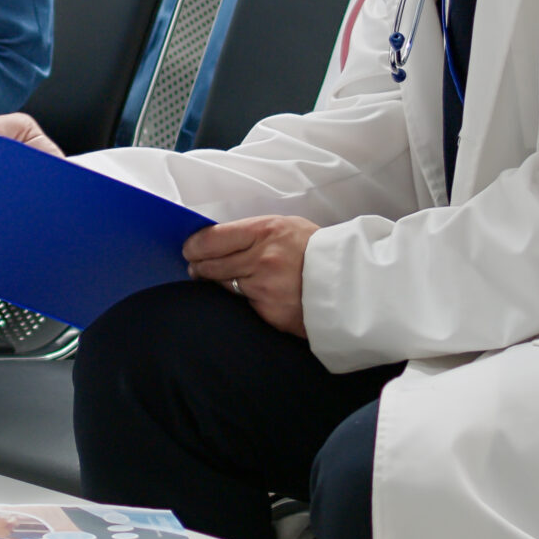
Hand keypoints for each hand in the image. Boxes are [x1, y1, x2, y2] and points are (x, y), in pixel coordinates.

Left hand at [183, 215, 316, 336]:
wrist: (349, 281)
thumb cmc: (314, 250)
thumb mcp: (284, 227)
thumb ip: (251, 233)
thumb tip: (215, 240)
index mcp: (265, 231)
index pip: (212, 239)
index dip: (194, 246)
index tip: (190, 249)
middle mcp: (262, 259)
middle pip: (210, 265)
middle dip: (199, 266)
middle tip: (197, 266)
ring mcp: (264, 288)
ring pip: (222, 286)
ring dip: (217, 283)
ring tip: (220, 278)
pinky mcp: (268, 312)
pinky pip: (242, 305)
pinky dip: (242, 300)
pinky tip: (252, 294)